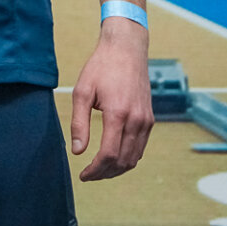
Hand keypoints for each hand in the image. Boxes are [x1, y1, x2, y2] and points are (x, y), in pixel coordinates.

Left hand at [69, 18, 153, 180]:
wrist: (126, 50)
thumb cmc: (101, 67)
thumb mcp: (82, 91)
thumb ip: (79, 123)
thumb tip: (77, 151)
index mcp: (117, 114)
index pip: (108, 155)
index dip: (95, 170)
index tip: (83, 175)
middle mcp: (136, 120)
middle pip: (123, 161)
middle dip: (105, 174)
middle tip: (89, 176)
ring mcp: (146, 121)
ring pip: (134, 158)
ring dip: (117, 169)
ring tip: (99, 170)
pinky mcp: (150, 119)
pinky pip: (141, 147)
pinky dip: (128, 158)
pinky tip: (114, 157)